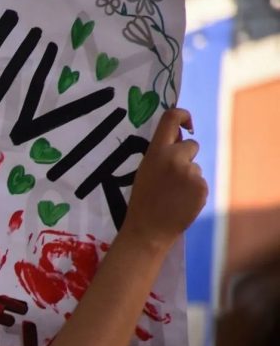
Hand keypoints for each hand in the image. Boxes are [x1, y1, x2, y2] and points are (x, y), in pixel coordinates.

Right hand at [123, 108, 207, 251]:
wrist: (148, 230)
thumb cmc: (142, 201)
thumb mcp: (144, 171)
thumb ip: (161, 153)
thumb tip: (180, 136)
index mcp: (155, 152)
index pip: (171, 119)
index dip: (182, 115)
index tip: (186, 124)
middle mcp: (174, 158)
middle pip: (191, 145)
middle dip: (185, 157)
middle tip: (171, 178)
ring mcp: (190, 172)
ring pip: (196, 167)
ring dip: (188, 177)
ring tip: (173, 195)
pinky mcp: (201, 186)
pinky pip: (201, 182)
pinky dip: (194, 191)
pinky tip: (181, 203)